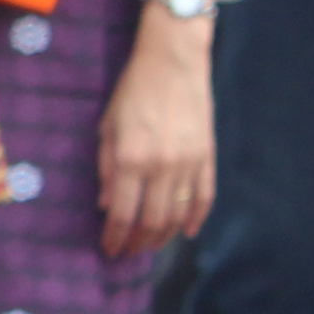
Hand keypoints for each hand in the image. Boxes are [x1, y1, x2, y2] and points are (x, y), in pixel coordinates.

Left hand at [97, 1, 218, 256]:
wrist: (174, 61)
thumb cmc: (133, 90)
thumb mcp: (107, 126)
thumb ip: (106, 167)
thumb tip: (106, 205)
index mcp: (130, 159)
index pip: (122, 214)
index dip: (115, 237)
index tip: (110, 250)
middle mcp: (161, 167)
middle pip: (152, 221)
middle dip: (138, 243)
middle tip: (130, 252)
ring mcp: (188, 164)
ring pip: (178, 215)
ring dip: (163, 237)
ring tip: (151, 245)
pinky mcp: (208, 157)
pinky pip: (204, 198)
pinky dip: (196, 219)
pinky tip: (186, 231)